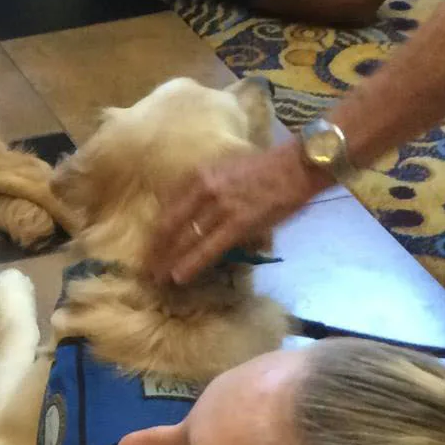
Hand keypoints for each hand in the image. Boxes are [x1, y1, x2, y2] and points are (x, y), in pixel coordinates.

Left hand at [152, 139, 329, 285]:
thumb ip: (205, 189)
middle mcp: (204, 189)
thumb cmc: (266, 168)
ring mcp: (220, 207)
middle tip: (146, 269)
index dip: (155, 231)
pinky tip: (179, 277)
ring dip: (168, 262)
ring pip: (185, 239)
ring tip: (157, 278)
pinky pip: (208, 249)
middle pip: (169, 226)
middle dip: (155, 250)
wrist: (297, 165)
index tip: (148, 247)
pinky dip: (191, 264)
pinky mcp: (238, 224)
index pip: (167, 208)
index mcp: (199, 175)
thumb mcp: (225, 169)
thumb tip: (191, 215)